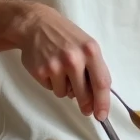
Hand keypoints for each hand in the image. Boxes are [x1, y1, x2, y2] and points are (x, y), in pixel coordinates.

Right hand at [12, 3, 111, 120]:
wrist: (36, 24)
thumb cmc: (65, 36)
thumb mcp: (86, 46)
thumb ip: (94, 69)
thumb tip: (97, 98)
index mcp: (90, 51)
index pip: (101, 83)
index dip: (103, 102)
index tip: (102, 115)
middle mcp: (74, 58)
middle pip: (84, 94)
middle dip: (86, 105)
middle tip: (86, 109)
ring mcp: (56, 65)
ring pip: (65, 94)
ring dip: (65, 89)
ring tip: (61, 71)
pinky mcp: (41, 71)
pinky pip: (51, 89)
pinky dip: (52, 83)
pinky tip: (49, 68)